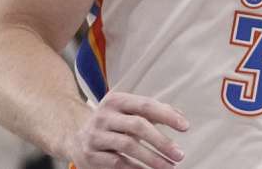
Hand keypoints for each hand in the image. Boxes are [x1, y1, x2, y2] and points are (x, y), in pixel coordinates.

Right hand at [68, 92, 188, 168]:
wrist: (76, 137)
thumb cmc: (113, 124)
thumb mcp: (129, 113)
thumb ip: (155, 112)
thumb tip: (181, 117)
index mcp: (116, 100)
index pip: (146, 105)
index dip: (167, 115)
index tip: (185, 127)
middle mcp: (104, 116)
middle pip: (138, 126)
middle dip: (161, 141)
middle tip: (179, 154)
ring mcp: (96, 135)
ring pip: (128, 146)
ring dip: (152, 158)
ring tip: (168, 167)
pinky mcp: (90, 155)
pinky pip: (117, 163)